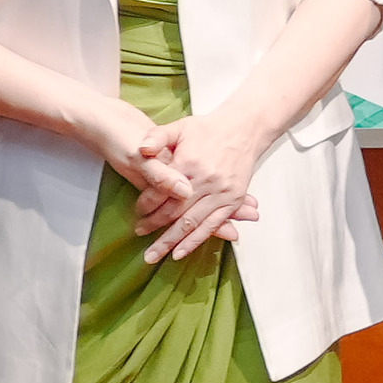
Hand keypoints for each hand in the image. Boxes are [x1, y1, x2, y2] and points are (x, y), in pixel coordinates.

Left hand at [125, 113, 273, 262]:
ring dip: (171, 241)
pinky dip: (195, 241)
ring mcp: (221, 193)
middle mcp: (205, 181)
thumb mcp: (179, 127)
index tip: (137, 213)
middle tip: (140, 238)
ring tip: (154, 256)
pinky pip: (212, 225)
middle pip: (174, 212)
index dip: (146, 204)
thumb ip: (157, 136)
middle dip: (154, 228)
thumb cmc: (209, 129)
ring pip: (191, 223)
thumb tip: (141, 150)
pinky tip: (180, 252)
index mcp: (189, 163)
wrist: (245, 128)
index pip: (161, 191)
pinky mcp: (232, 199)